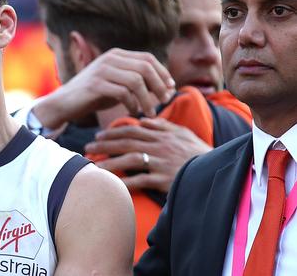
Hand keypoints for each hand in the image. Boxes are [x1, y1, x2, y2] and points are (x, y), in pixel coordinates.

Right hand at [34, 48, 175, 129]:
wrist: (64, 103)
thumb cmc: (93, 96)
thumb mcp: (117, 84)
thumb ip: (137, 82)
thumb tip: (167, 86)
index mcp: (116, 55)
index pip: (148, 58)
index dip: (162, 73)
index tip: (170, 89)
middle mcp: (110, 58)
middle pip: (145, 67)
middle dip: (159, 85)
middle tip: (165, 101)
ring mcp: (102, 70)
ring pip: (136, 81)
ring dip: (147, 99)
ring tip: (150, 112)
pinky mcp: (96, 84)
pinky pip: (123, 93)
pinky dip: (132, 104)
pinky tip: (133, 112)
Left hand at [84, 118, 212, 191]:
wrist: (217, 170)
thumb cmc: (198, 152)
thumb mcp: (183, 134)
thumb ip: (162, 126)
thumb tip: (143, 120)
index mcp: (161, 135)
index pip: (131, 131)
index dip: (112, 132)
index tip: (98, 135)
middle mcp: (159, 147)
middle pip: (126, 143)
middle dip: (104, 145)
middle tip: (88, 147)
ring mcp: (161, 163)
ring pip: (130, 160)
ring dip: (110, 162)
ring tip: (94, 166)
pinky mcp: (165, 179)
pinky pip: (141, 181)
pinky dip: (125, 183)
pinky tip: (111, 185)